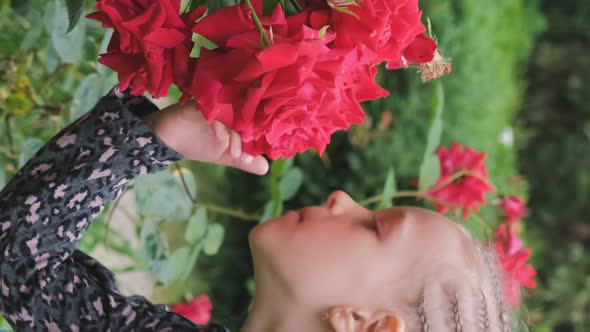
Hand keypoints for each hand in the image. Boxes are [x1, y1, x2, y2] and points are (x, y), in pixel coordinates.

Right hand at [142, 100, 268, 174]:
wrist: (167, 140)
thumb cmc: (198, 144)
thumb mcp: (224, 155)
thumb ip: (243, 160)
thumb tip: (265, 169)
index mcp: (235, 120)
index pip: (253, 126)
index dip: (257, 142)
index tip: (251, 159)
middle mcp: (228, 110)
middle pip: (246, 120)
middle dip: (248, 140)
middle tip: (243, 158)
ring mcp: (215, 106)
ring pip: (232, 116)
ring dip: (236, 136)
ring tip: (234, 154)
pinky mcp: (200, 105)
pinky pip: (214, 112)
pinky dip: (220, 127)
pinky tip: (220, 140)